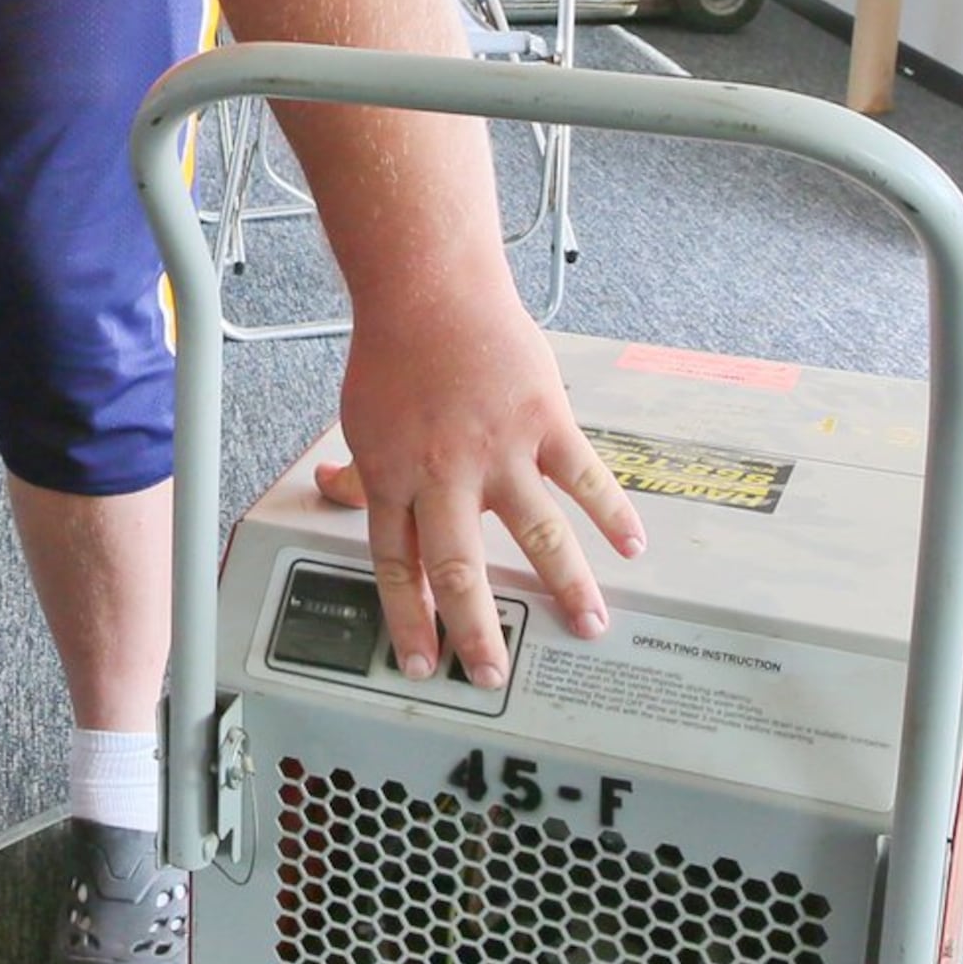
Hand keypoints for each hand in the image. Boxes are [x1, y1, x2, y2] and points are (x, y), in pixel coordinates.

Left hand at [316, 275, 643, 682]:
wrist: (431, 289)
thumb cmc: (394, 354)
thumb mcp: (360, 419)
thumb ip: (358, 470)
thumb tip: (329, 490)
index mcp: (394, 479)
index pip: (398, 568)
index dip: (409, 620)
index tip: (423, 665)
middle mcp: (445, 474)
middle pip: (460, 568)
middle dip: (477, 630)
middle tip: (494, 674)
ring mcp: (500, 449)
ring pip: (537, 534)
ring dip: (566, 587)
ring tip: (589, 627)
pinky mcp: (545, 421)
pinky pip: (585, 476)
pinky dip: (613, 512)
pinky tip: (633, 547)